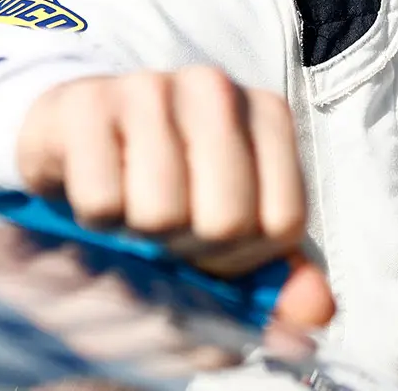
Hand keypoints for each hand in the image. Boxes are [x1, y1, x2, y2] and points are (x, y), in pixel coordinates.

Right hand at [16, 66, 334, 328]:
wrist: (79, 137)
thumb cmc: (169, 187)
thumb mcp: (233, 232)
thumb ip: (280, 278)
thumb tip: (318, 310)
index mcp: (268, 115)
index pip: (282, 223)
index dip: (243, 257)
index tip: (212, 241)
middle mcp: (217, 89)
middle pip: (225, 221)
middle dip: (189, 248)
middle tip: (165, 229)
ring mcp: (151, 87)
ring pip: (160, 213)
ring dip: (137, 235)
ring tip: (131, 207)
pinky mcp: (88, 102)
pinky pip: (101, 201)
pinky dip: (94, 218)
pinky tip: (99, 188)